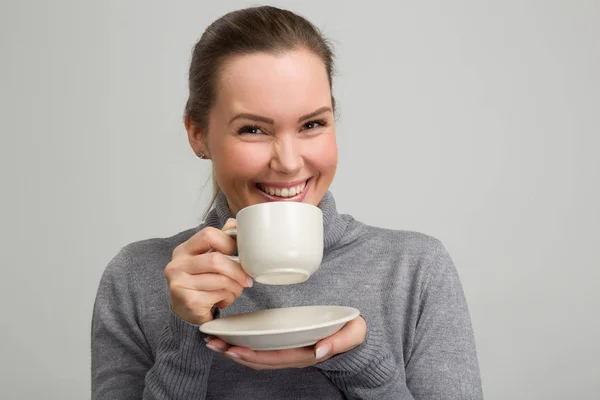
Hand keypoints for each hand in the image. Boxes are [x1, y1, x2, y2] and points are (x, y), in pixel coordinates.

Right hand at [165, 219, 252, 324]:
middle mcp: (176, 265)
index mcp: (182, 251)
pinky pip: (219, 295)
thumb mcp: (205, 259)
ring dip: (235, 287)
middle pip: (216, 260)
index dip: (228, 242)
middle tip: (247, 280)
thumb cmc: (199, 282)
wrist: (185, 312)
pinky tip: (224, 300)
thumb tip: (234, 223)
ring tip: (235, 290)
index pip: (208, 234)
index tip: (238, 254)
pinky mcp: (188, 302)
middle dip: (237, 271)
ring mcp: (180, 284)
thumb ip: (219, 241)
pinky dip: (228, 298)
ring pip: (221, 280)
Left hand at [205, 316, 366, 369]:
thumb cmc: (351, 332)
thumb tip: (319, 350)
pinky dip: (243, 346)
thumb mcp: (354, 333)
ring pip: (257, 357)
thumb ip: (340, 341)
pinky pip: (260, 350)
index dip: (252, 355)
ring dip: (234, 351)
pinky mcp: (284, 345)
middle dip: (235, 353)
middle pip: (259, 359)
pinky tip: (230, 339)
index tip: (233, 349)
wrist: (354, 335)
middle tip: (212, 343)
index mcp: (306, 354)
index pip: (274, 357)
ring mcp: (288, 352)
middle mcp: (293, 356)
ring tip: (214, 342)